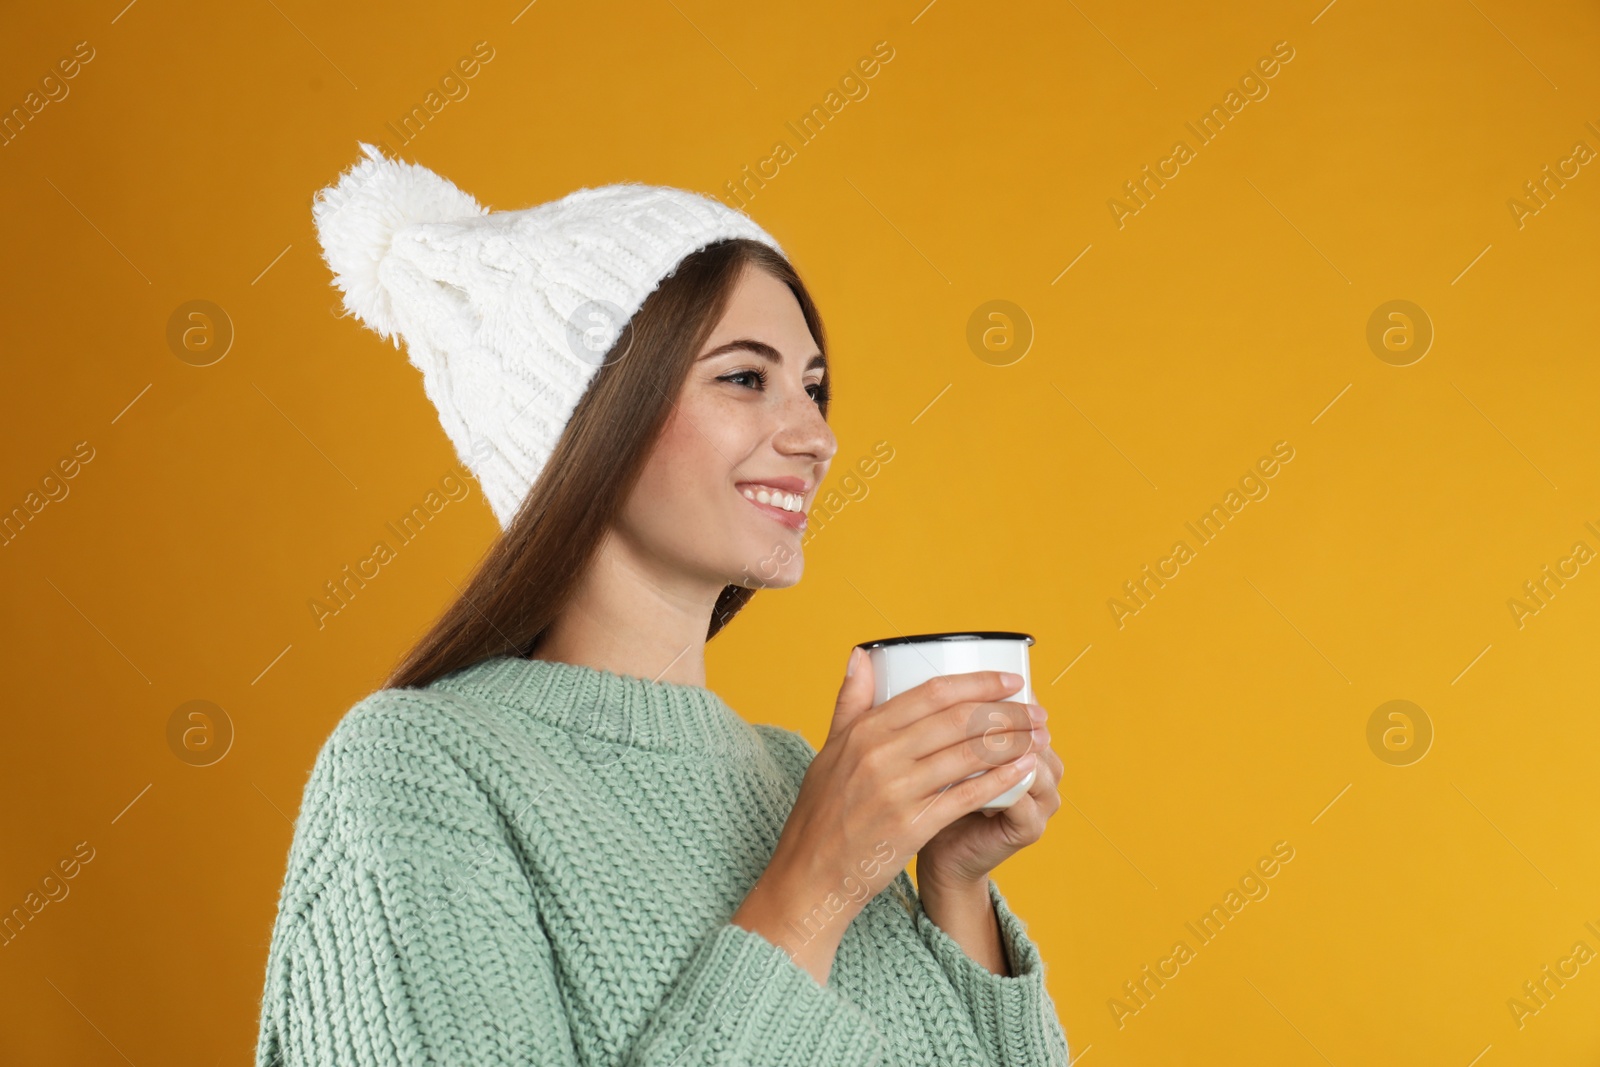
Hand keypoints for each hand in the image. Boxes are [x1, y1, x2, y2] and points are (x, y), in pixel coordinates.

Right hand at [736, 647, 1038, 977]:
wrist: (809, 875)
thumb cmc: (822, 813)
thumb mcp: (828, 751)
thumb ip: (850, 702)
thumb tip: (861, 655)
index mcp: (862, 732)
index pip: (931, 693)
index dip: (977, 683)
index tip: (1010, 680)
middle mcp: (879, 756)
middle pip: (957, 720)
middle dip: (1005, 712)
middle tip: (1037, 711)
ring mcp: (896, 791)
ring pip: (968, 756)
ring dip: (1010, 743)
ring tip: (1038, 738)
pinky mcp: (910, 826)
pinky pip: (966, 797)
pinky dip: (1000, 782)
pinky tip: (1023, 773)